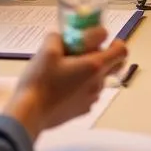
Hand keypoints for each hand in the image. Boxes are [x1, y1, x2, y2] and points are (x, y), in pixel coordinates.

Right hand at [6, 30, 126, 137]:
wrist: (28, 115)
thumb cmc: (40, 81)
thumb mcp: (47, 50)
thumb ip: (59, 36)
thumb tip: (62, 36)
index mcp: (94, 66)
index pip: (121, 52)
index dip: (115, 43)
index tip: (100, 42)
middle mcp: (97, 83)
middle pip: (114, 66)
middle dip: (105, 56)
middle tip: (85, 53)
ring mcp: (91, 99)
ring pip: (100, 79)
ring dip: (91, 72)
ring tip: (67, 70)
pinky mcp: (82, 111)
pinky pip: (89, 93)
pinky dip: (83, 86)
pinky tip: (63, 87)